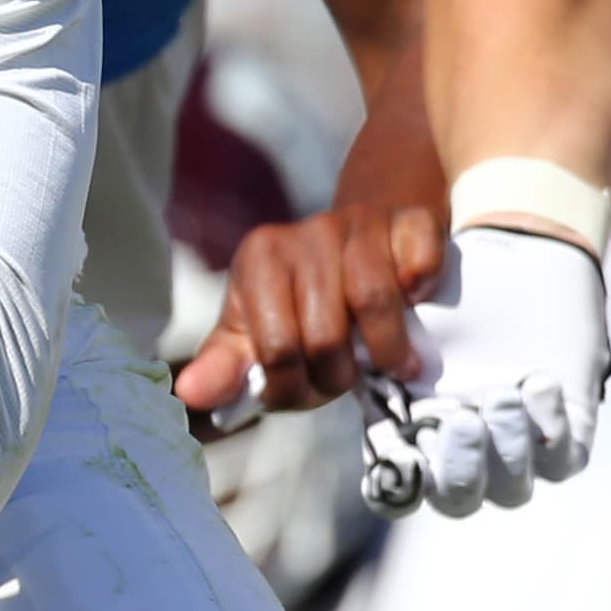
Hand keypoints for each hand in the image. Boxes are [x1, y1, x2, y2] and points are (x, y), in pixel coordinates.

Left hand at [174, 111, 446, 425]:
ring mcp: (359, 221)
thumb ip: (226, 367)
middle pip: (325, 333)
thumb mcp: (256, 333)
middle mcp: (306, 232)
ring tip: (392, 363)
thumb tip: (187, 392)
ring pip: (374, 300)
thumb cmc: (305, 301)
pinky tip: (415, 302)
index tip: (309, 391)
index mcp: (259, 259)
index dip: (297, 387)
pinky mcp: (410, 218)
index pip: (276, 349)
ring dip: (389, 350)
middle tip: (349, 379)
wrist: (365, 239)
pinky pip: (421, 262)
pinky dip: (423, 292)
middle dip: (340, 376)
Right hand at [395, 225, 610, 516]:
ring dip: (507, 450)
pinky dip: (550, 428)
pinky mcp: (565, 428)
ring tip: (503, 393)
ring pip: (512, 489)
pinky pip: (563, 459)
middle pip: (458, 499)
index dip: (398, 487)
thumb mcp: (400, 319)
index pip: (397, 488)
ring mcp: (515, 442)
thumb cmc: (452, 286)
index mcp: (414, 430)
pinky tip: (539, 381)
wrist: (520, 255)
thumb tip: (343, 386)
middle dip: (462, 470)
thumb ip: (370, 358)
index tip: (405, 456)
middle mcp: (463, 447)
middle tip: (463, 419)